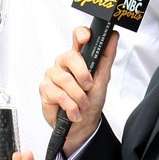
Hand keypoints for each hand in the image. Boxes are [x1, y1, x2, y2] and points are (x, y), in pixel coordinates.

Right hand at [39, 27, 118, 155]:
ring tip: (82, 104)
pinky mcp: (45, 89)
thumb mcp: (103, 79)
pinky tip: (74, 111)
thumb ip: (107, 57)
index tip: (86, 38)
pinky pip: (59, 94)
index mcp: (78, 57)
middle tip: (89, 87)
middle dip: (83, 74)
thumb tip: (113, 37)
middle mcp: (63, 63)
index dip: (81, 34)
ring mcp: (53, 75)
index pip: (77, 37)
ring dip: (79, 96)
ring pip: (66, 79)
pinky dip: (71, 106)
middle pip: (70, 57)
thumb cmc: (91, 100)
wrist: (82, 125)